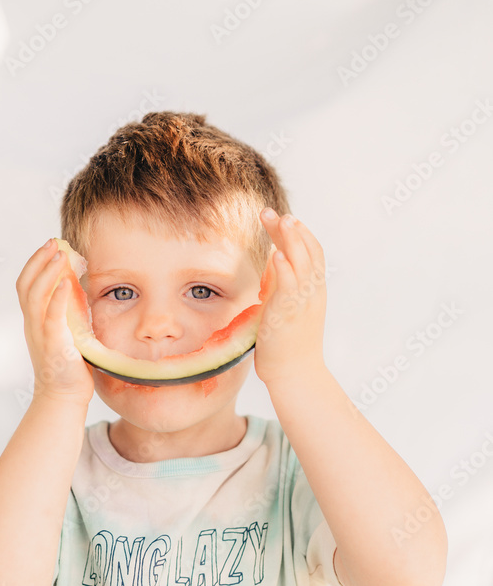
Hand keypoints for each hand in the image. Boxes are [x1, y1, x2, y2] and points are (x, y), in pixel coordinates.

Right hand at [16, 239, 94, 405]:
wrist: (63, 396)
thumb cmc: (68, 366)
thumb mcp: (65, 333)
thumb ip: (67, 314)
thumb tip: (79, 291)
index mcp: (33, 321)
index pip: (25, 285)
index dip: (34, 263)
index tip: (49, 246)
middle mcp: (32, 325)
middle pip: (26, 285)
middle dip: (39, 260)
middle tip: (54, 242)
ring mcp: (40, 334)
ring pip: (36, 296)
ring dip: (48, 272)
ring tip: (61, 254)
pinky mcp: (53, 345)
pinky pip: (52, 316)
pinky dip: (58, 297)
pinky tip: (68, 282)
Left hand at [254, 209, 327, 385]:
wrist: (295, 374)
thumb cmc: (286, 345)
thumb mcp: (284, 305)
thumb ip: (280, 283)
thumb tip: (272, 260)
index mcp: (313, 290)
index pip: (310, 252)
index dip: (297, 233)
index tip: (280, 217)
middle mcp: (313, 292)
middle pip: (307, 252)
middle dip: (291, 229)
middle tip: (274, 211)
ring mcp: (304, 302)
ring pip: (302, 264)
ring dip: (291, 240)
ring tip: (281, 220)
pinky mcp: (291, 314)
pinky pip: (291, 286)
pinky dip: (285, 268)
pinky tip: (277, 252)